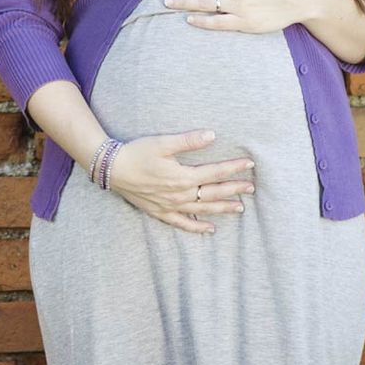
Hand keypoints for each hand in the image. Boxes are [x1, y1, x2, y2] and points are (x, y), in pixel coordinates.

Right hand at [105, 129, 256, 234]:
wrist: (112, 170)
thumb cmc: (137, 152)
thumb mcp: (163, 143)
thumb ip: (188, 141)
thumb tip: (212, 135)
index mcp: (183, 176)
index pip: (215, 173)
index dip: (233, 168)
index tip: (249, 164)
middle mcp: (180, 195)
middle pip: (213, 193)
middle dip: (234, 190)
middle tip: (252, 188)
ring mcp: (171, 206)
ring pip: (203, 210)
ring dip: (222, 208)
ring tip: (240, 208)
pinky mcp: (161, 212)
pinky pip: (183, 224)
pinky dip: (198, 227)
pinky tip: (210, 229)